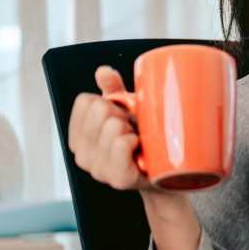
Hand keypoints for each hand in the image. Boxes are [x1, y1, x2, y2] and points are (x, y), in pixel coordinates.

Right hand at [68, 66, 152, 191]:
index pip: (85, 101)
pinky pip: (121, 145)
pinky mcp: (118, 179)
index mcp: (79, 135)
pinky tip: (140, 148)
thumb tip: (103, 71)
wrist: (169, 174)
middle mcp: (81, 153)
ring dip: (133, 128)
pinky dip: (133, 141)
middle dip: (122, 114)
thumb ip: (113, 89)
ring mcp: (98, 169)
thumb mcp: (128, 110)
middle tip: (134, 130)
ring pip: (112, 126)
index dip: (109, 102)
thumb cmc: (145, 139)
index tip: (122, 116)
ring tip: (140, 141)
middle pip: (99, 110)